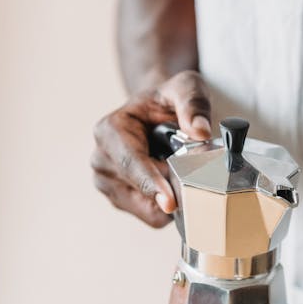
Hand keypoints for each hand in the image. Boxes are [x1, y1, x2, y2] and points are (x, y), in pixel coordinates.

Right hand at [91, 70, 210, 227]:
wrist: (157, 113)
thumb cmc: (167, 100)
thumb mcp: (185, 88)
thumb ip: (193, 104)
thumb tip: (200, 132)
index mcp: (110, 130)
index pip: (130, 162)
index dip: (150, 182)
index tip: (169, 202)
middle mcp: (102, 158)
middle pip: (137, 189)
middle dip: (169, 188)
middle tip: (196, 176)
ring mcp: (107, 182)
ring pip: (144, 208)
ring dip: (169, 197)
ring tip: (181, 172)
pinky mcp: (120, 199)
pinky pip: (149, 215)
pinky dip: (166, 206)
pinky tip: (174, 184)